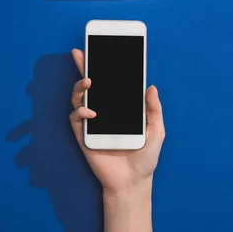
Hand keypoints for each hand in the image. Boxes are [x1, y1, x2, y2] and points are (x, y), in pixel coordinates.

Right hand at [69, 49, 164, 194]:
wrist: (133, 182)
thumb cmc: (145, 157)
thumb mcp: (156, 131)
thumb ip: (154, 110)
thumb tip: (151, 87)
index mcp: (120, 108)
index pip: (110, 84)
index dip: (103, 67)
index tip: (100, 49)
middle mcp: (104, 112)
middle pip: (90, 86)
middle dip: (83, 68)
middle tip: (81, 54)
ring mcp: (91, 123)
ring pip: (79, 98)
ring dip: (80, 88)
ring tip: (89, 82)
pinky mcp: (83, 136)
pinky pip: (75, 119)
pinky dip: (80, 112)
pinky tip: (91, 112)